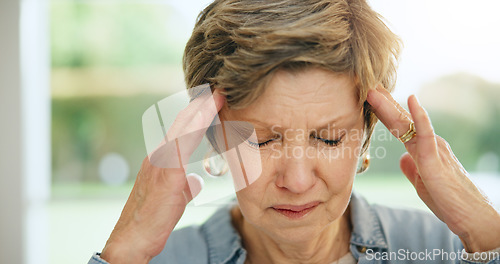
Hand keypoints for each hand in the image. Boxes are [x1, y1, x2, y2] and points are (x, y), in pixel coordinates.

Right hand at [100, 89, 224, 262]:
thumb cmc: (152, 219)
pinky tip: (207, 117)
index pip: (181, 130)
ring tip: (217, 96)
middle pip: (182, 123)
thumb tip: (196, 180)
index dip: (197, 114)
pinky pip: (182, 145)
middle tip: (218, 89)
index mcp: (161, 159)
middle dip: (201, 105)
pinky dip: (195, 129)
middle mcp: (158, 155)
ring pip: (182, 129)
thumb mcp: (173, 197)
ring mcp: (159, 162)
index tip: (213, 101)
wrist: (133, 238)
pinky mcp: (165, 173)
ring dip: (201, 111)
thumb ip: (184, 184)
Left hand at [367, 85, 499, 252]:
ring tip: (374, 91)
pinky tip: (411, 100)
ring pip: (408, 123)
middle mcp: (429, 144)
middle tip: (368, 86)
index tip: (371, 98)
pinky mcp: (436, 160)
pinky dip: (418, 116)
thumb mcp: (422, 183)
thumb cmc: (449, 201)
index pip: (400, 127)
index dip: (385, 112)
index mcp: (423, 150)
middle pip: (401, 120)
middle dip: (383, 103)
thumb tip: (401, 158)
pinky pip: (426, 134)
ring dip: (389, 106)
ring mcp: (433, 149)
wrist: (472, 218)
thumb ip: (411, 169)